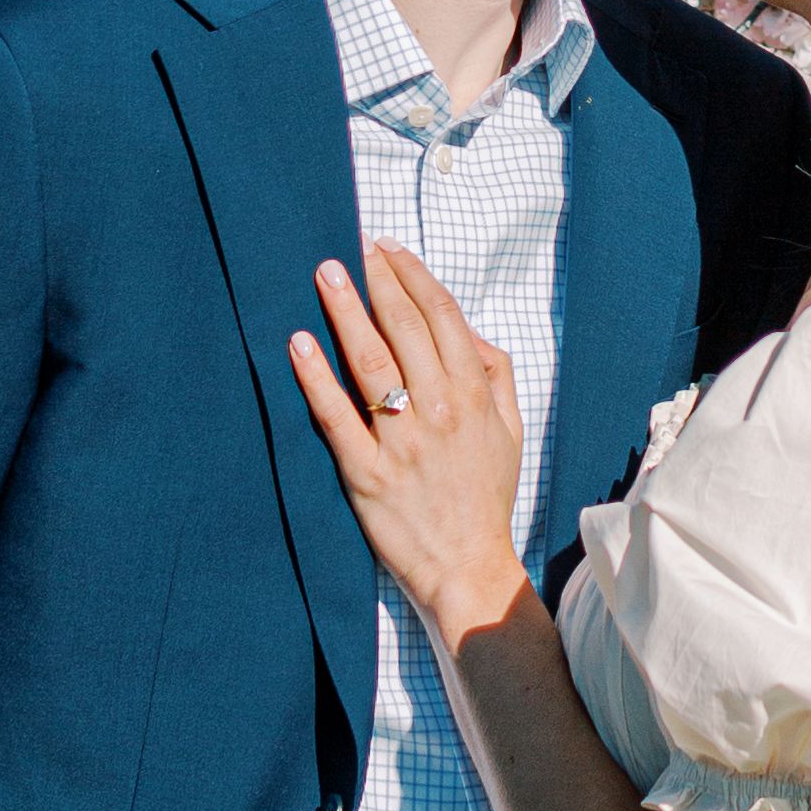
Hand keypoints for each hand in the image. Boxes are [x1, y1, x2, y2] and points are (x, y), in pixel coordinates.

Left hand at [289, 238, 530, 636]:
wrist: (469, 565)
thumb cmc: (485, 495)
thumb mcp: (511, 428)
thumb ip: (495, 372)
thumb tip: (464, 326)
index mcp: (474, 396)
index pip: (442, 317)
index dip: (413, 275)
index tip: (388, 248)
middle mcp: (440, 411)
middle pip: (405, 328)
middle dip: (377, 279)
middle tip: (351, 245)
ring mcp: (402, 442)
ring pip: (371, 363)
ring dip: (346, 312)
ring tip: (325, 274)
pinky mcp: (368, 474)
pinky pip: (338, 417)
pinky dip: (316, 378)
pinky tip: (298, 345)